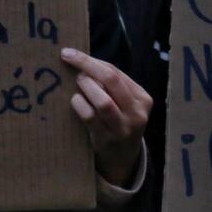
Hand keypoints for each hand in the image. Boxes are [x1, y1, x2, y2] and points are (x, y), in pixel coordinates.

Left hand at [60, 48, 150, 187]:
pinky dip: (80, 105)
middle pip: (112, 80)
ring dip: (86, 87)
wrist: (122, 158)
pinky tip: (75, 100)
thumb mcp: (124, 103)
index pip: (116, 72)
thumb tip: (81, 61)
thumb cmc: (118, 121)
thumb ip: (110, 85)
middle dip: (87, 66)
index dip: (92, 61)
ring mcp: (123, 128)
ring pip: (103, 101)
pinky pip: (91, 118)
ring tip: (77, 83)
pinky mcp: (108, 140)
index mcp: (143, 98)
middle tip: (69, 61)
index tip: (70, 53)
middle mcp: (137, 112)